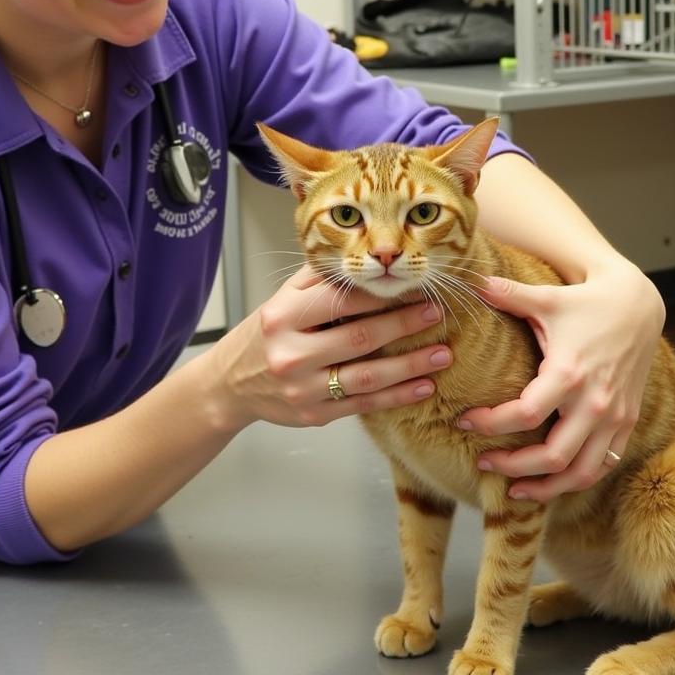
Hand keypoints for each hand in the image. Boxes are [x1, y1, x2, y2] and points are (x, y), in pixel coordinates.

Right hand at [202, 265, 450, 431]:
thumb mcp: (281, 299)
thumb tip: (364, 259)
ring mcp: (303, 389)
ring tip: (443, 354)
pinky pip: (364, 404)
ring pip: (368, 377)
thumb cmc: (265, 335)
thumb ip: (319, 281)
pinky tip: (423, 386)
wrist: (231, 384)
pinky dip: (397, 396)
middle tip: (436, 314)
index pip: (340, 301)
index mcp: (283, 317)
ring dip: (410, 366)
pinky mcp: (314, 416)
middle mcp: (291, 354)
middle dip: (404, 325)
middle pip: (360, 338)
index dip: (380, 294)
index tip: (411, 286)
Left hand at [457, 263, 663, 500]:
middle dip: (513, 467)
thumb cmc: (586, 302)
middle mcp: (594, 402)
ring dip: (546, 487)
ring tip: (514, 490)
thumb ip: (507, 295)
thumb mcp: (546, 298)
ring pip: (582, 472)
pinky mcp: (627, 422)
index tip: (464, 422)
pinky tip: (552, 481)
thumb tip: (470, 283)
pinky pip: (603, 465)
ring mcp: (615, 416)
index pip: (524, 414)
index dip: (490, 424)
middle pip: (553, 456)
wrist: (639, 304)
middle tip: (483, 463)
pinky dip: (577, 480)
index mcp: (569, 372)